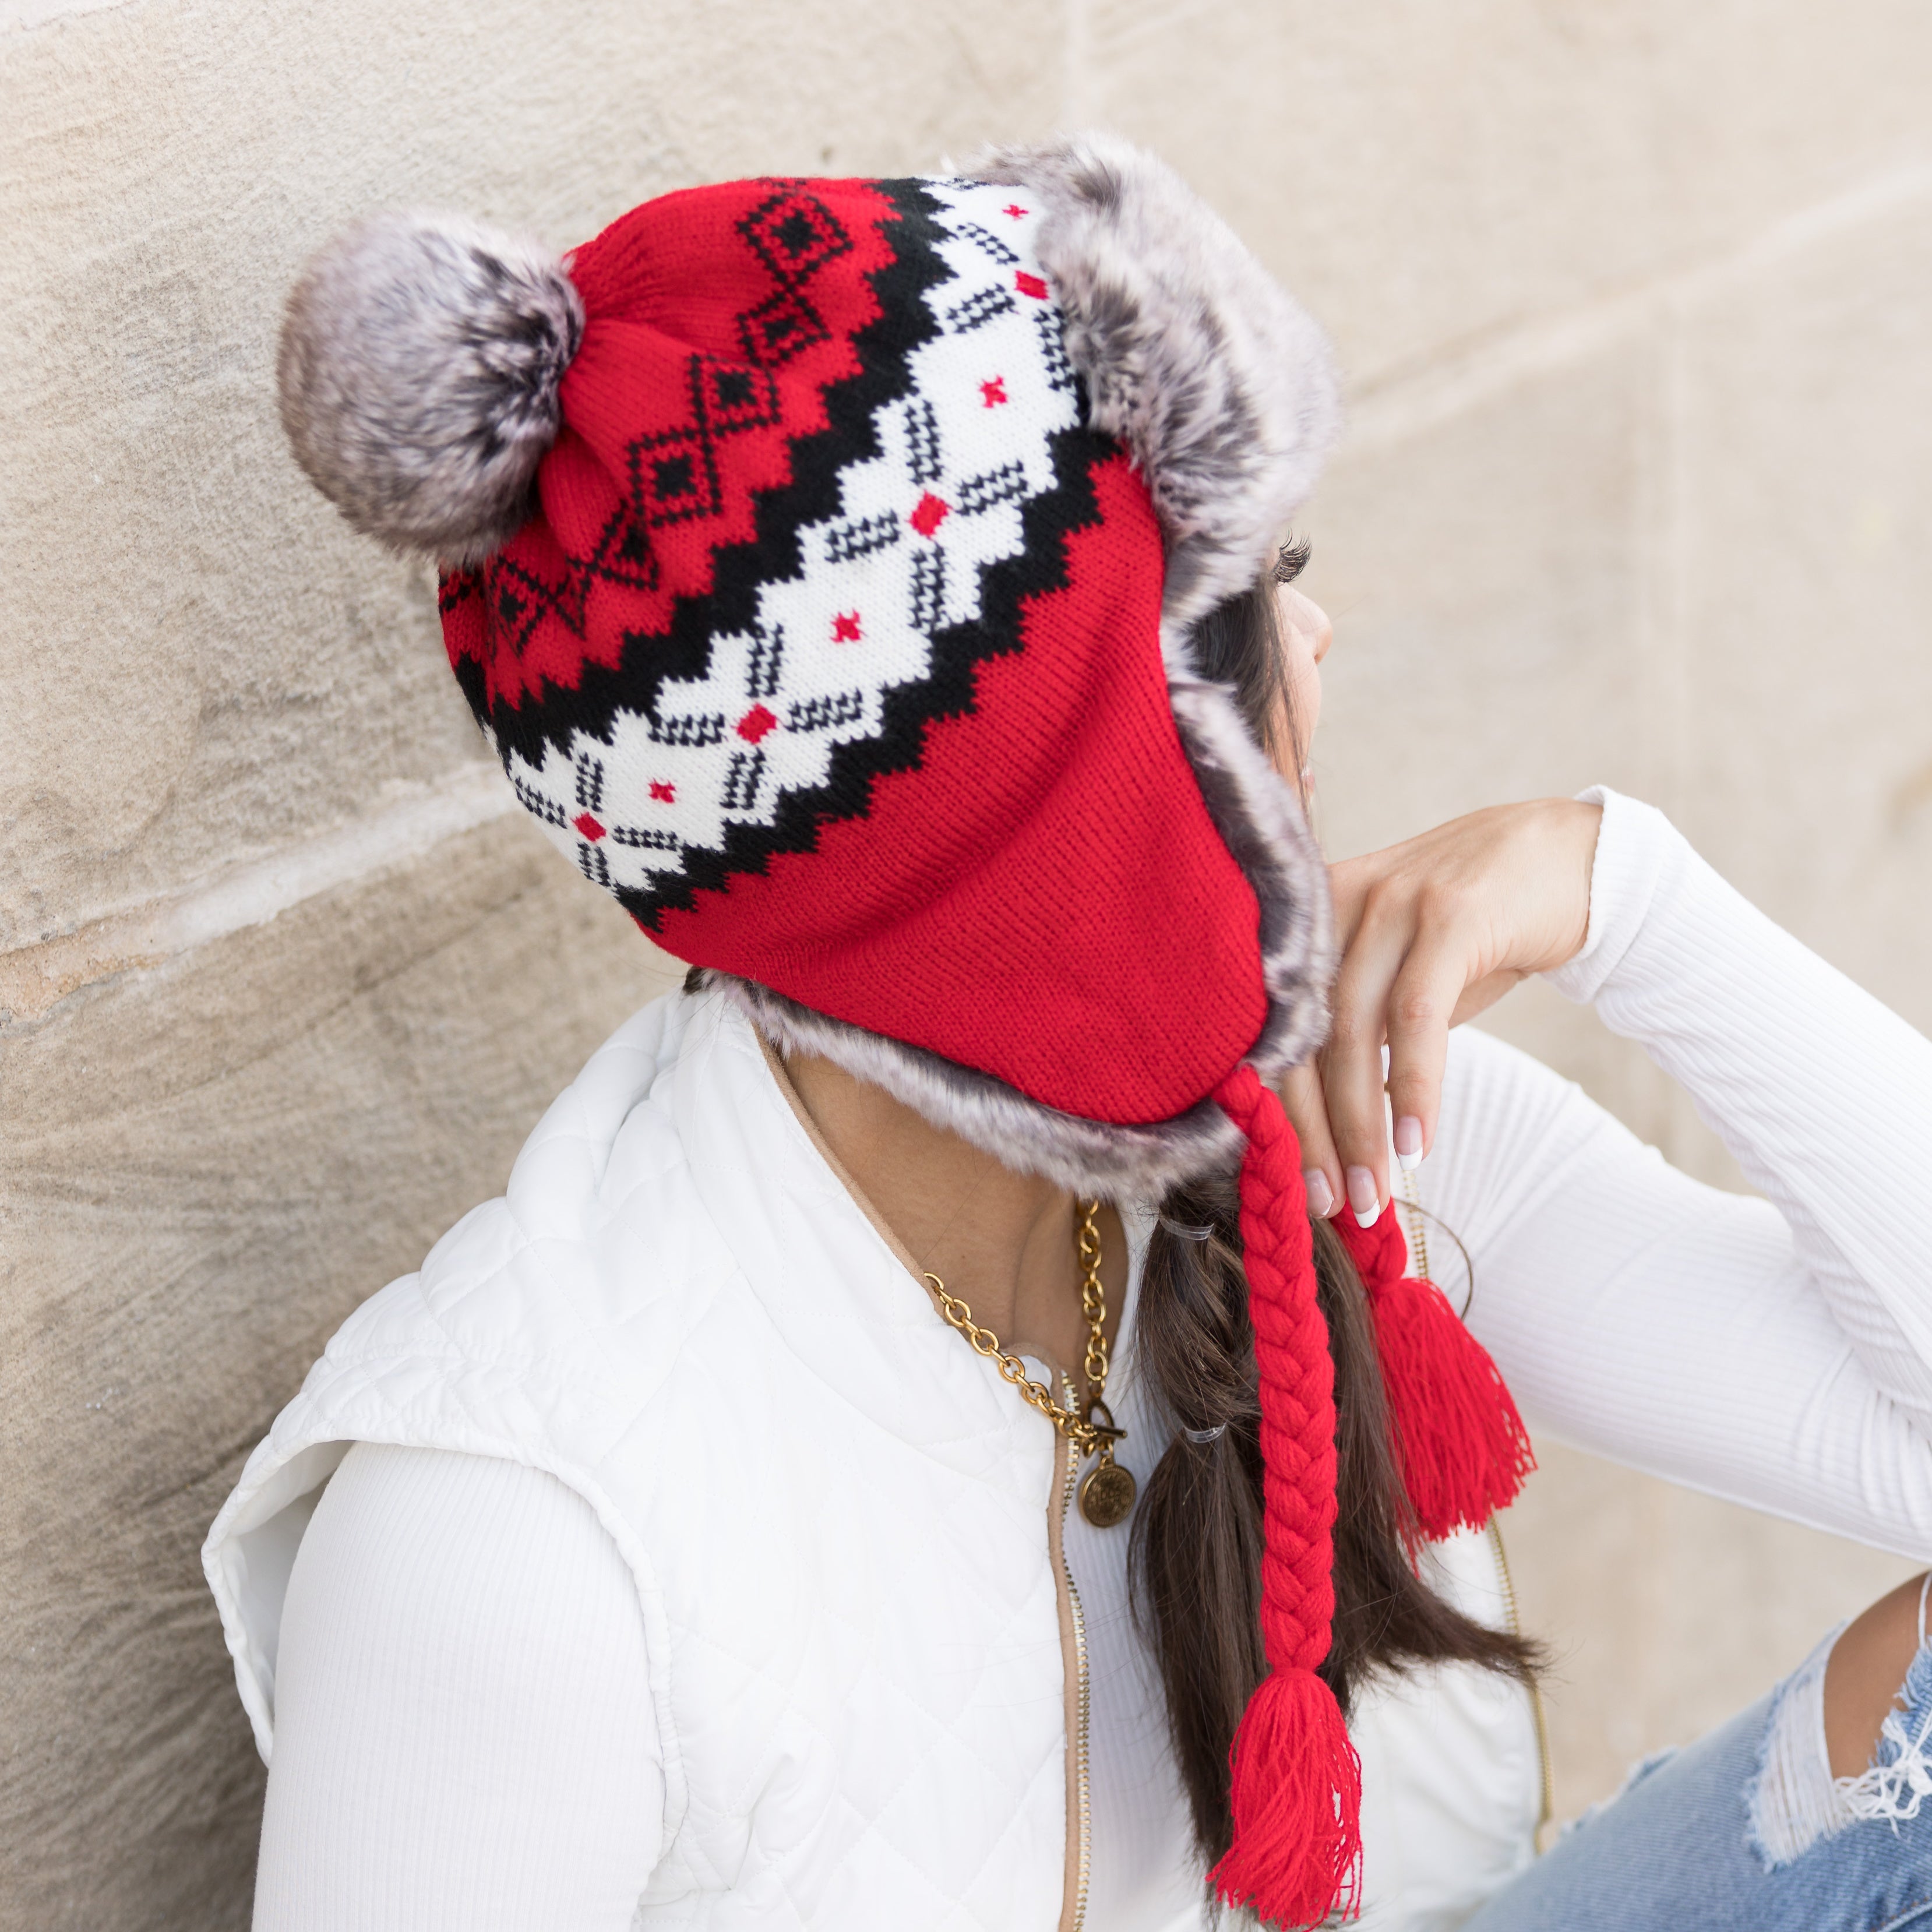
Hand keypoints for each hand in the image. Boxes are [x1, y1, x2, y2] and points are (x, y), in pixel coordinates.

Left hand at [1281, 799, 1601, 1225]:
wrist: (1568, 857)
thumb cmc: (1474, 932)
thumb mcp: (1401, 976)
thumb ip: (1360, 1034)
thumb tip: (1328, 1131)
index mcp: (1308, 922)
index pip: (1274, 1033)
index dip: (1278, 1117)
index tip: (1293, 1185)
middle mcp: (1335, 907)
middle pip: (1302, 1039)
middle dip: (1314, 1135)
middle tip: (1331, 1206)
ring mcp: (1390, 903)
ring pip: (1353, 1034)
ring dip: (1361, 1128)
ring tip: (1372, 1196)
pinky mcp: (1447, 913)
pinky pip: (1417, 1016)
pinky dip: (1413, 1088)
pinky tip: (1415, 1144)